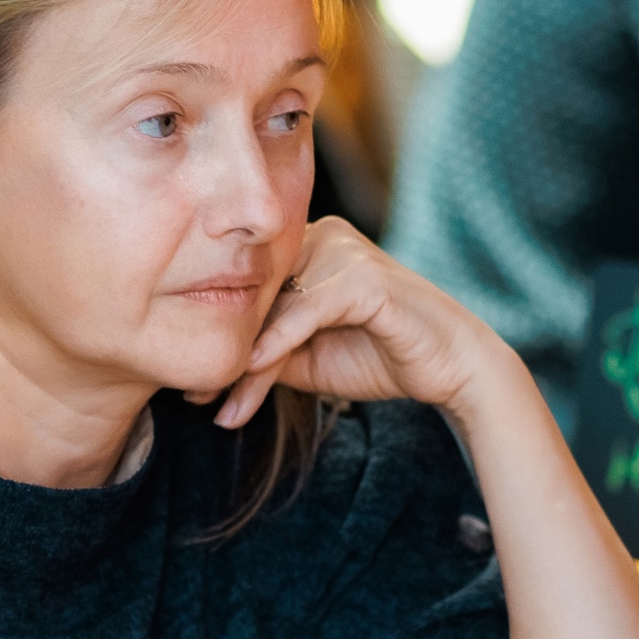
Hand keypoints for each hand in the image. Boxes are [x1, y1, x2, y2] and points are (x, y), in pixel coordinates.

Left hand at [211, 217, 512, 429]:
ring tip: (217, 402)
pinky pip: (307, 309)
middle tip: (192, 397)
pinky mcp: (363, 276)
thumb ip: (265, 355)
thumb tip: (210, 375)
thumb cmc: (381, 356)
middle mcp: (321, 237)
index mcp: (305, 249)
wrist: (450, 367)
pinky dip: (278, 341)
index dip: (218, 339)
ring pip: (275, 306)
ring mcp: (343, 251)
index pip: (248, 292)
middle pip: (255, 297)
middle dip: (224, 351)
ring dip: (245, 360)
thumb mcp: (306, 360)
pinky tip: (253, 370)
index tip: (189, 388)